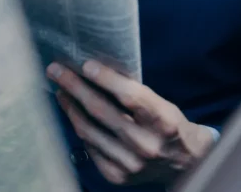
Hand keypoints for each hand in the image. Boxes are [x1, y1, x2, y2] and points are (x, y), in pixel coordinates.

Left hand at [47, 61, 214, 186]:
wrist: (185, 164)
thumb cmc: (169, 126)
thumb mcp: (162, 104)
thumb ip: (135, 92)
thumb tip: (98, 70)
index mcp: (163, 121)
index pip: (129, 96)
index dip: (105, 78)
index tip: (85, 64)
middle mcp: (146, 145)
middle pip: (101, 111)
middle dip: (74, 87)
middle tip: (56, 70)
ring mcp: (131, 164)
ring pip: (89, 130)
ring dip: (70, 107)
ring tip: (60, 90)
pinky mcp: (118, 176)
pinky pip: (90, 147)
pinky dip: (80, 128)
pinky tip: (73, 113)